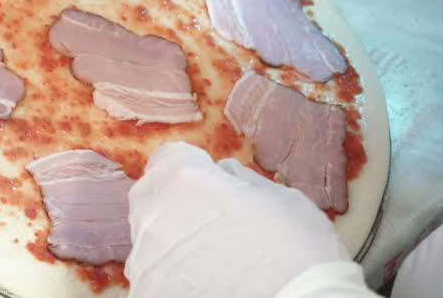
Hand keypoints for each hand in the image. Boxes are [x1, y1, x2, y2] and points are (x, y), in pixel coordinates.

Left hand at [127, 142, 370, 297]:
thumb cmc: (297, 254)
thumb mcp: (283, 200)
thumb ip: (242, 180)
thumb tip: (225, 175)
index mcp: (184, 178)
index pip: (170, 158)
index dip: (194, 169)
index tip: (214, 186)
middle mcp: (153, 214)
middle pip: (155, 197)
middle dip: (179, 205)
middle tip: (217, 227)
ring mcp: (145, 258)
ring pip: (151, 240)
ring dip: (174, 245)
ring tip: (215, 263)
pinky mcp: (147, 292)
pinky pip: (154, 277)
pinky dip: (173, 280)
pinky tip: (208, 286)